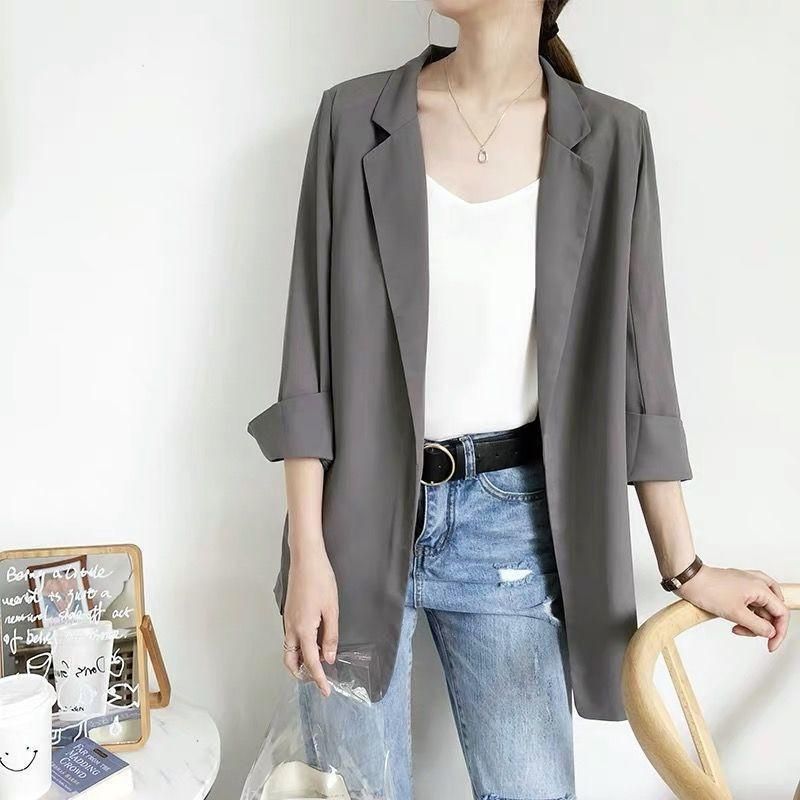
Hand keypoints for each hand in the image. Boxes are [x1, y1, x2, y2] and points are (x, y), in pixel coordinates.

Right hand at [282, 537, 338, 696]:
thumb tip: (328, 658)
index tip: (326, 692)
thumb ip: (330, 636)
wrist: (306, 558)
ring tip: (317, 662)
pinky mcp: (289, 612)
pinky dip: (298, 647)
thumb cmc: (321, 580)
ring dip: (299, 660)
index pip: (310, 662)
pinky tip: (313, 642)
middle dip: (301, 674)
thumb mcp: (332, 610)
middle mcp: (291, 627)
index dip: (319, 679)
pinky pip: (290, 637)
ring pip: (289, 649)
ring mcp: (288, 619)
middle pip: (291, 660)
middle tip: (318, 679)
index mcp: (303, 629)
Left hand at [675, 566, 788, 651]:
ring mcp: (746, 584)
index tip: (771, 645)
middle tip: (745, 632)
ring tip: (736, 627)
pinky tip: (734, 621)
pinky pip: (749, 605)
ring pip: (760, 609)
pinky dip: (744, 615)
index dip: (779, 632)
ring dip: (751, 622)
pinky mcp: (737, 587)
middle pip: (770, 611)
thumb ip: (758, 626)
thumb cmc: (708, 590)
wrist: (688, 580)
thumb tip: (771, 633)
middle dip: (760, 627)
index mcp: (760, 587)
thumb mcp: (736, 614)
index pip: (781, 613)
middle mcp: (756, 583)